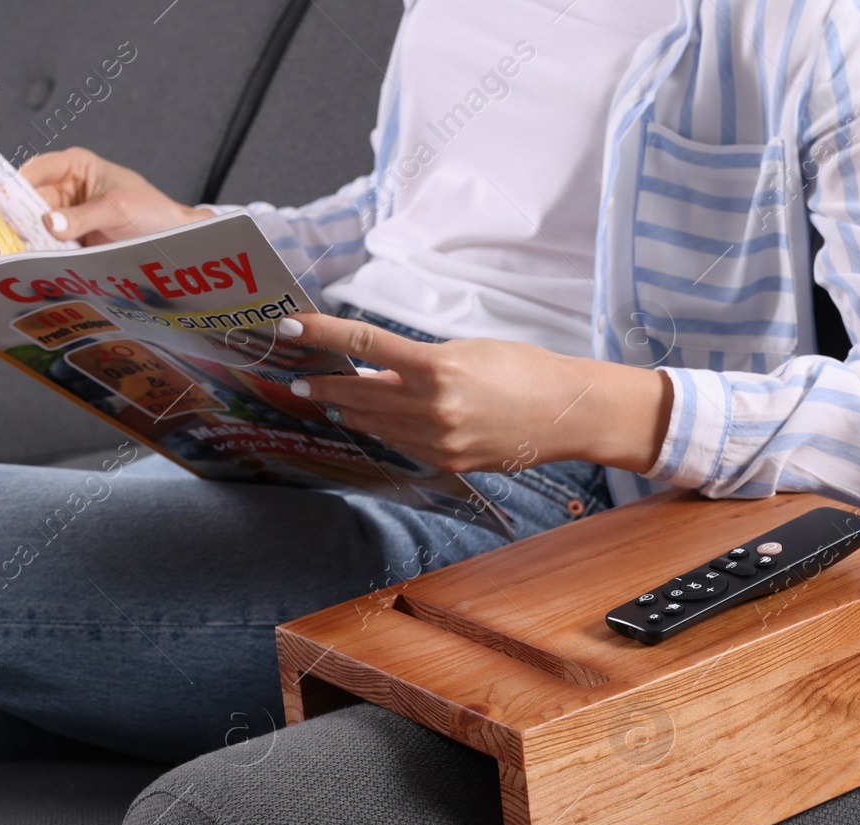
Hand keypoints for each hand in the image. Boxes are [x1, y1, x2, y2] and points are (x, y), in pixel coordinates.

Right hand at [18, 147, 212, 244]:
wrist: (173, 239)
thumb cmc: (151, 210)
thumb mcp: (117, 209)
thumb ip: (83, 216)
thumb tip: (50, 224)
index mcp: (75, 166)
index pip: (36, 170)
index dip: (16, 185)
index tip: (1, 203)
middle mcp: (66, 188)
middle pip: (31, 201)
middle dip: (19, 218)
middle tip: (5, 237)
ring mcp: (68, 215)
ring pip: (37, 225)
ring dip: (30, 239)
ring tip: (18, 254)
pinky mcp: (73, 239)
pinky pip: (51, 245)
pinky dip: (44, 253)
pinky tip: (35, 264)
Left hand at [281, 313, 672, 474]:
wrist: (567, 413)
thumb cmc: (524, 370)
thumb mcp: (468, 350)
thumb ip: (422, 362)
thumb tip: (382, 370)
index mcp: (436, 366)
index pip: (363, 345)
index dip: (322, 335)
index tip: (292, 328)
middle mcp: (432, 406)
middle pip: (358, 393)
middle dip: (326, 384)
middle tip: (301, 378)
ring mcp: (438, 439)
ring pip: (375, 424)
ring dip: (350, 410)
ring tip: (331, 400)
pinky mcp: (448, 461)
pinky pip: (403, 444)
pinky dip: (385, 431)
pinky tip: (374, 422)